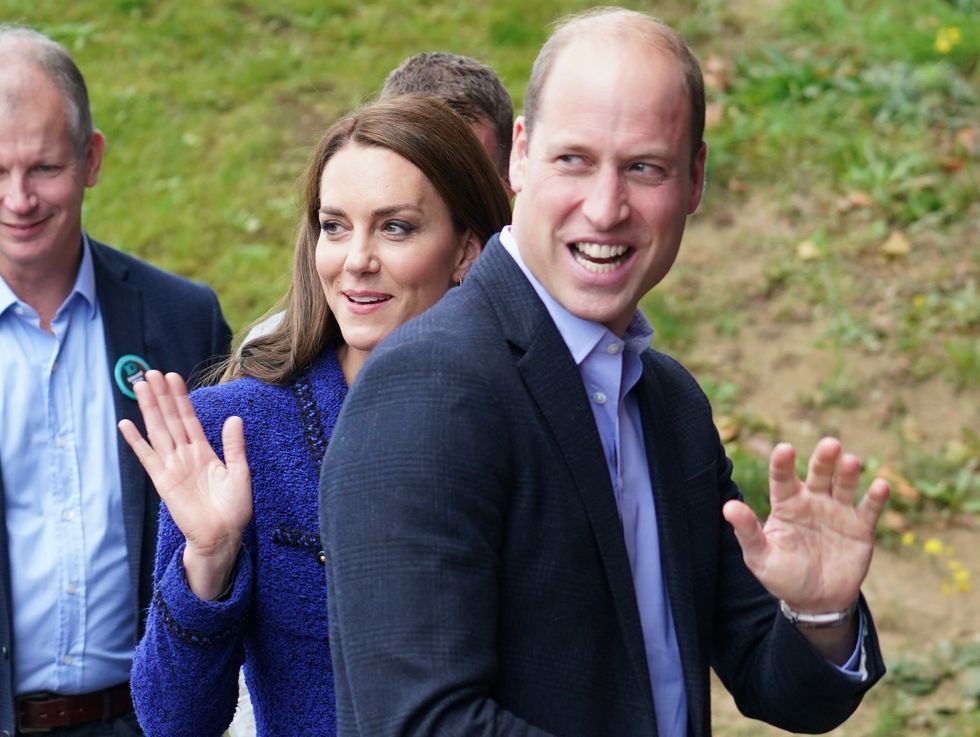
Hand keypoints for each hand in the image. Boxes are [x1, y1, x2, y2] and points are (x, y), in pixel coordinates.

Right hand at [118, 370, 251, 599]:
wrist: (223, 536)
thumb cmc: (234, 509)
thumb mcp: (239, 472)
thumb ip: (233, 445)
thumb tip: (234, 418)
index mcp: (204, 452)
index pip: (189, 419)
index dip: (180, 398)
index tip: (172, 377)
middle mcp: (185, 455)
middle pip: (170, 419)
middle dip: (161, 396)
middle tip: (150, 372)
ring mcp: (172, 467)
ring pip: (158, 431)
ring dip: (149, 409)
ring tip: (139, 387)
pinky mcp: (163, 481)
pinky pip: (147, 457)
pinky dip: (136, 442)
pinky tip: (126, 424)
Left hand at [722, 437, 889, 612]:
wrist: (816, 602)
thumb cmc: (782, 576)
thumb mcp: (760, 557)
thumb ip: (747, 532)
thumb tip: (728, 507)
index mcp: (787, 504)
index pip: (783, 478)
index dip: (783, 464)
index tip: (784, 449)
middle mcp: (813, 501)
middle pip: (819, 473)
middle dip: (824, 458)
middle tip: (830, 444)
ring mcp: (838, 511)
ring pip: (844, 485)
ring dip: (848, 472)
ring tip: (850, 461)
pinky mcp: (861, 528)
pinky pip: (869, 508)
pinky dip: (876, 497)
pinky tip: (880, 485)